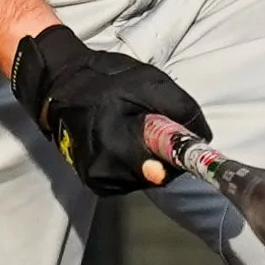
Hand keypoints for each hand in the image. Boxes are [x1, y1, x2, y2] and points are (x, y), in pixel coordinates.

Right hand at [11, 24, 211, 195]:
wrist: (61, 85)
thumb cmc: (106, 80)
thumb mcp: (151, 82)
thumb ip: (181, 110)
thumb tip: (203, 137)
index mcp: (116, 140)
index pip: (165, 167)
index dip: (181, 158)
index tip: (192, 150)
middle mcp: (103, 168)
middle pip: (159, 175)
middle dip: (166, 153)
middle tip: (152, 124)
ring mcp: (96, 179)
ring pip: (147, 179)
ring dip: (150, 158)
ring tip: (132, 129)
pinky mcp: (94, 184)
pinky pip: (131, 181)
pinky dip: (136, 164)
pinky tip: (124, 142)